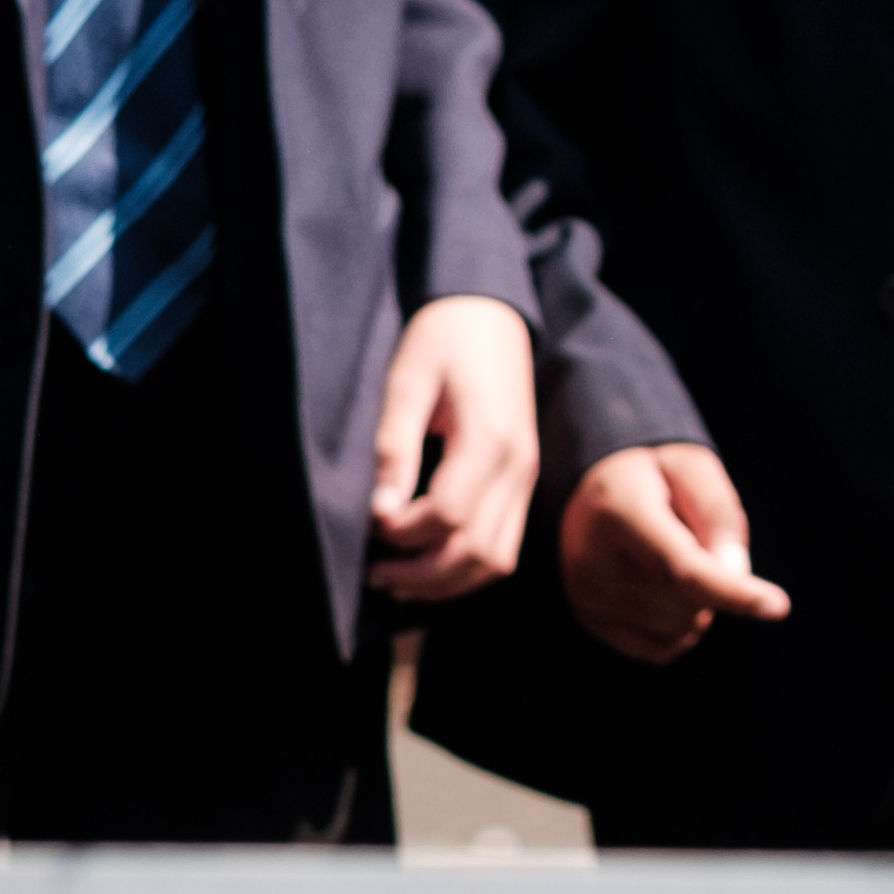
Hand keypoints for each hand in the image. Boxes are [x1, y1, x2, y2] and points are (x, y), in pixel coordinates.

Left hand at [366, 293, 536, 603]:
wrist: (489, 312)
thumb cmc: (442, 339)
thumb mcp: (406, 382)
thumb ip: (394, 448)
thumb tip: (379, 511)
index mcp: (489, 438)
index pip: (448, 516)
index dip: (402, 534)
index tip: (368, 523)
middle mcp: (517, 466)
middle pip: (475, 552)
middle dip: (421, 573)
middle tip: (372, 571)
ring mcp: (526, 478)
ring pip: (495, 561)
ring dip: (445, 582)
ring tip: (396, 578)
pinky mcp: (523, 482)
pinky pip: (503, 546)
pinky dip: (466, 568)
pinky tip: (427, 564)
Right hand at [557, 443, 787, 667]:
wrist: (593, 487)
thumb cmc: (655, 473)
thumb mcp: (693, 467)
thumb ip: (719, 515)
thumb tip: (735, 575)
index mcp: (619, 511)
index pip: (681, 568)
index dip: (732, 592)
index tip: (779, 606)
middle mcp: (592, 559)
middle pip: (686, 603)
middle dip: (716, 583)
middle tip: (694, 540)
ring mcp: (586, 594)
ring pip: (678, 630)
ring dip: (698, 605)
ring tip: (672, 558)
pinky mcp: (589, 618)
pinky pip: (661, 649)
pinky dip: (681, 628)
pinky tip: (666, 591)